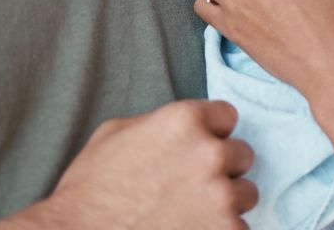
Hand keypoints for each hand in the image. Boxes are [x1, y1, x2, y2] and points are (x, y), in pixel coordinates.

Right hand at [24, 101, 255, 229]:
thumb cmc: (88, 193)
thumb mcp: (117, 134)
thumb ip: (160, 122)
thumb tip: (182, 127)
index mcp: (184, 120)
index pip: (227, 116)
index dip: (212, 133)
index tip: (197, 151)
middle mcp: (209, 153)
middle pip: (241, 154)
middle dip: (222, 170)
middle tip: (191, 189)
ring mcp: (220, 196)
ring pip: (246, 194)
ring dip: (225, 205)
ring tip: (190, 217)